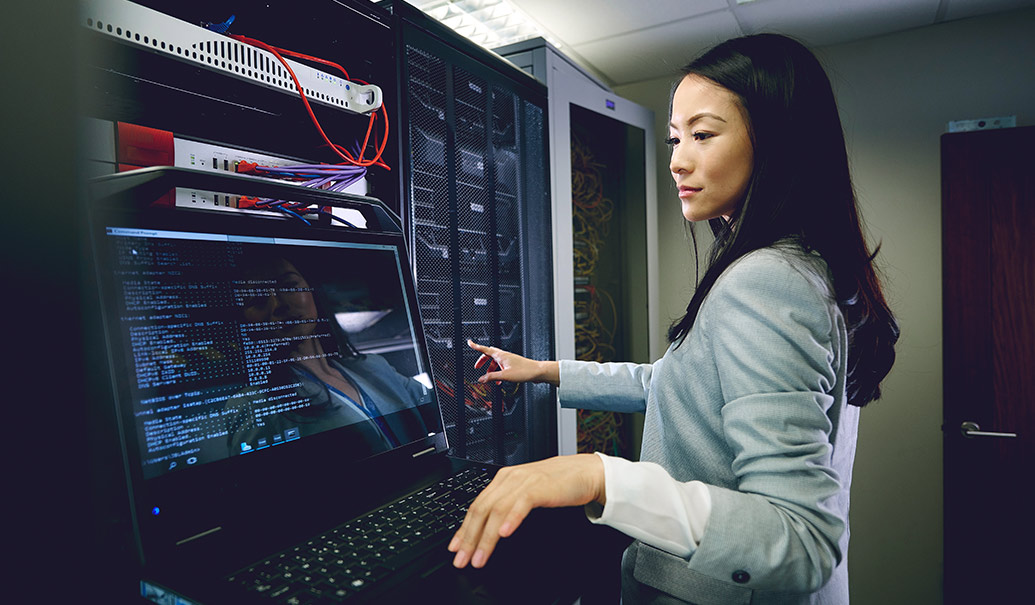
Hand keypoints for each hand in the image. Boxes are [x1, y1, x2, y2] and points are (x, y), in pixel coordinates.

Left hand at [448, 454, 605, 568]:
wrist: (585, 473)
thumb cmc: (557, 485)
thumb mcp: (525, 494)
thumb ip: (508, 505)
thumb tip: (490, 528)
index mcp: (503, 479)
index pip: (476, 506)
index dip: (463, 529)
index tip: (455, 548)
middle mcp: (509, 478)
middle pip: (481, 510)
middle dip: (469, 538)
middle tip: (463, 558)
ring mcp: (523, 481)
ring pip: (497, 510)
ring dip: (486, 537)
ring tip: (480, 557)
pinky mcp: (539, 487)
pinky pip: (521, 504)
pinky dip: (511, 519)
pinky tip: (504, 533)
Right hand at [468, 339, 558, 386]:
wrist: (537, 372)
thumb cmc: (524, 371)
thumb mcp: (505, 376)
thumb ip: (492, 377)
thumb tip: (481, 379)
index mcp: (501, 355)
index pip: (485, 349)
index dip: (476, 346)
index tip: (469, 343)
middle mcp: (504, 356)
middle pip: (489, 356)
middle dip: (482, 361)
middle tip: (477, 367)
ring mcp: (509, 360)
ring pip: (495, 362)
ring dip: (490, 369)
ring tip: (489, 378)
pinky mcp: (513, 365)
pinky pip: (501, 367)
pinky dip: (497, 372)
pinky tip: (499, 381)